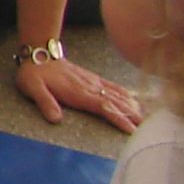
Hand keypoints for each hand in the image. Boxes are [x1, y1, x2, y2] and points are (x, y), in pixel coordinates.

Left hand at [16, 53, 142, 131]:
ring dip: (133, 106)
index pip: (103, 107)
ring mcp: (92, 82)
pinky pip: (112, 86)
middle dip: (133, 115)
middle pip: (116, 103)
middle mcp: (89, 87)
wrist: (37, 54)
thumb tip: (55, 119)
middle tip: (150, 128)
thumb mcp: (33, 88)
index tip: (132, 130)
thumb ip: (45, 103)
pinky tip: (136, 99)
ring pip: (117, 95)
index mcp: (78, 93)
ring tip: (148, 117)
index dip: (118, 118)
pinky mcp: (92, 78)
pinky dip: (126, 93)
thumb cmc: (34, 74)